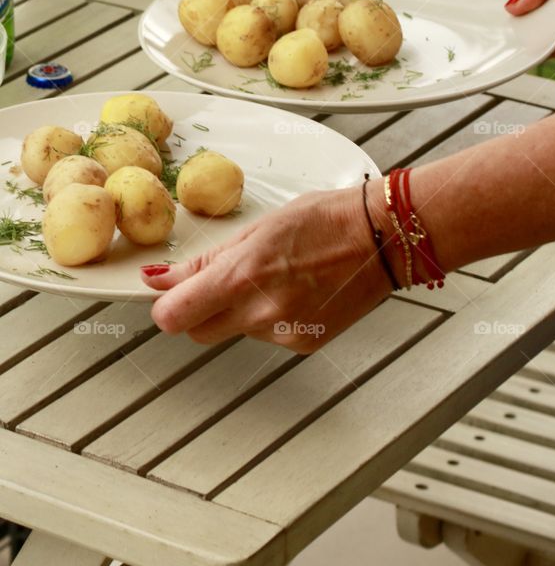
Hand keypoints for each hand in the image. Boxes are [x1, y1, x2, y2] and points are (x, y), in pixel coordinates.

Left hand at [141, 186, 390, 351]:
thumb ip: (207, 261)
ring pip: (236, 331)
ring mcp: (283, 334)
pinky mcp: (303, 345)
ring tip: (278, 275)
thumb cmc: (326, 220)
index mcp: (242, 277)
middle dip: (199, 309)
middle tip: (224, 280)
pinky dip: (273, 317)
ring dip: (242, 310)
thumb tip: (162, 279)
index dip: (166, 305)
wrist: (382, 239)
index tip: (169, 292)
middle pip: (197, 331)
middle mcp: (260, 313)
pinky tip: (297, 290)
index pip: (173, 316)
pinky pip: (268, 336)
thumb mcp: (259, 228)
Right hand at [505, 0, 554, 65]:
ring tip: (516, 29)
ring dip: (531, 35)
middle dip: (521, 21)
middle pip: (538, 20)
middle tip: (502, 21)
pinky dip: (548, 48)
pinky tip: (536, 39)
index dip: (520, 1)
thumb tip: (515, 2)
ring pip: (547, 38)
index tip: (500, 6)